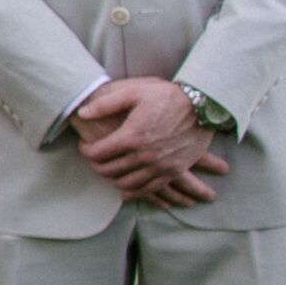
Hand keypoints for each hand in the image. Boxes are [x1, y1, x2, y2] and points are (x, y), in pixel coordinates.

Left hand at [70, 74, 227, 207]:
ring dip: (112, 179)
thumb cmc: (167, 96)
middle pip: (108, 170)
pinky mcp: (174, 171)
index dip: (86, 150)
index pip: (97, 154)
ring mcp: (161, 166)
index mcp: (131, 136)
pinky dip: (134, 192)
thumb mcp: (134, 92)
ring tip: (108, 169)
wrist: (203, 105)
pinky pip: (149, 190)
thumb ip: (105, 104)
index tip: (85, 144)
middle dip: (96, 165)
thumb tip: (81, 113)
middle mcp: (145, 156)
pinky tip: (125, 191)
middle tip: (94, 157)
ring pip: (126, 183)